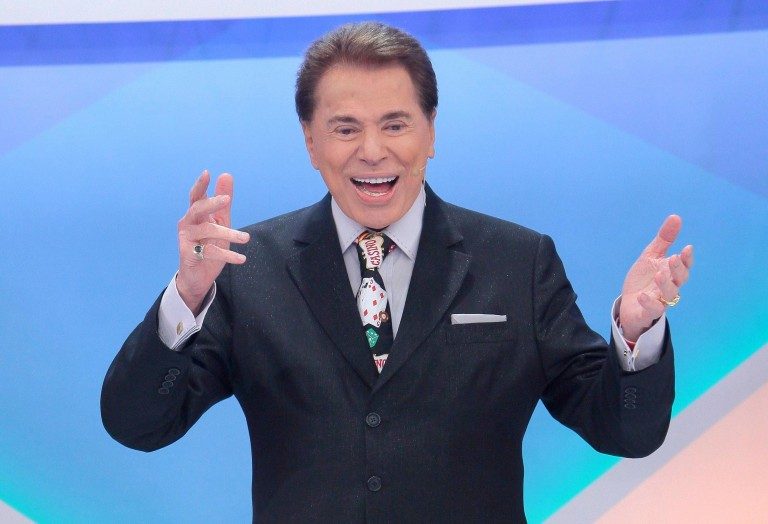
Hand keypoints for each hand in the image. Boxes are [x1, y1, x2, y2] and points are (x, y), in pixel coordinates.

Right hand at [176, 170, 249, 313]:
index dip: (200, 185)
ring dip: (228, 234)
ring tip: (246, 238)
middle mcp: (188, 224)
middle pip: (197, 209)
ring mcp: (187, 239)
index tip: (207, 173)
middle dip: (211, 203)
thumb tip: (226, 175)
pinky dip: (227, 255)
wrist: (198, 276)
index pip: (196, 196)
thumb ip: (224, 203)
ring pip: (207, 230)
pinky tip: (241, 259)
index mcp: (195, 215)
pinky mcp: (189, 254)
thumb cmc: (209, 246)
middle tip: (227, 200)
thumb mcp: (220, 223)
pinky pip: (210, 251)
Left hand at [619, 215, 693, 341]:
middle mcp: (669, 287)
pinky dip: (649, 303)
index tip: (687, 248)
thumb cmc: (643, 279)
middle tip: (674, 258)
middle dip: (678, 270)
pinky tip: (643, 295)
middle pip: (679, 280)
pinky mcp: (647, 312)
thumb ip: (664, 240)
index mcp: (671, 273)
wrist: (629, 304)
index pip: (684, 266)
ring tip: (660, 275)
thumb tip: (676, 217)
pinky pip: (652, 310)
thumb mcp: (651, 257)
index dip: (687, 259)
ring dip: (666, 285)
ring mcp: (659, 300)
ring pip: (669, 295)